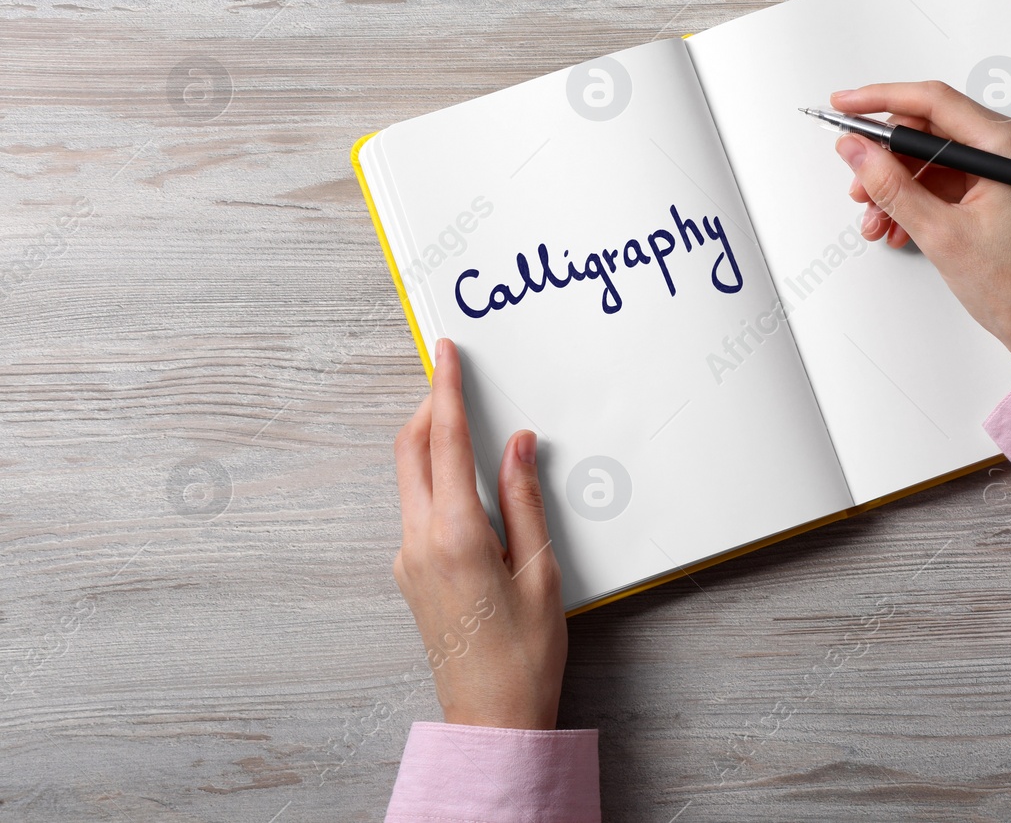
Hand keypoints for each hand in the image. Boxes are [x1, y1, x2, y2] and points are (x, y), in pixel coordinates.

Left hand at [392, 338, 566, 728]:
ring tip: (465, 422)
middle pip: (412, 451)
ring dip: (431, 442)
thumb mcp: (541, 572)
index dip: (447, 390)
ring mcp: (407, 560)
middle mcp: (419, 542)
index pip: (446, 442)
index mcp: (455, 534)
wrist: (489, 718)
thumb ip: (525, 500)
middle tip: (453, 376)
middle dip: (430, 407)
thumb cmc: (525, 655)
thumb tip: (518, 444)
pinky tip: (468, 482)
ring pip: (410, 478)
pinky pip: (418, 508)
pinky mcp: (410, 574)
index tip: (446, 352)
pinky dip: (436, 478)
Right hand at [831, 82, 1010, 368]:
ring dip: (899, 184)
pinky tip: (900, 225)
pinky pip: (950, 178)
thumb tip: (856, 150)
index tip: (845, 104)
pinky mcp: (1004, 186)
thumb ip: (891, 186)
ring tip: (878, 219)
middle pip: (932, 129)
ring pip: (936, 157)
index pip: (934, 102)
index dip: (880, 100)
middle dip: (888, 158)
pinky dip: (920, 198)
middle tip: (858, 182)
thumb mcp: (941, 234)